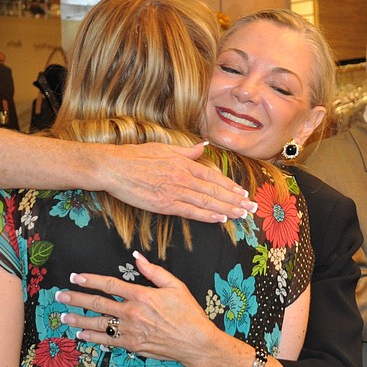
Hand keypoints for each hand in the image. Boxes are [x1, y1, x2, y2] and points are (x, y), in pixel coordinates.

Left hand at [56, 251, 217, 365]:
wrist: (195, 342)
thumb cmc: (188, 313)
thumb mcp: (175, 286)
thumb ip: (154, 271)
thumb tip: (137, 257)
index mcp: (141, 295)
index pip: (109, 285)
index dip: (90, 280)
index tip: (76, 277)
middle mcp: (132, 313)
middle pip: (97, 304)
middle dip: (76, 299)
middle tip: (60, 296)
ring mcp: (130, 331)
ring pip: (97, 324)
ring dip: (78, 320)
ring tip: (63, 317)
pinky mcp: (132, 345)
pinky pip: (107, 341)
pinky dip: (93, 338)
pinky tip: (81, 335)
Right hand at [97, 143, 257, 222]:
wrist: (114, 167)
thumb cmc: (135, 156)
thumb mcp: (163, 148)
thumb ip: (185, 151)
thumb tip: (202, 147)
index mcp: (183, 163)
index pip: (213, 176)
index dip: (230, 186)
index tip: (243, 193)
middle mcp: (183, 177)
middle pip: (214, 190)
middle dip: (236, 200)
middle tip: (252, 207)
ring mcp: (174, 191)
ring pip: (206, 202)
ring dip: (226, 209)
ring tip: (242, 214)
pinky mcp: (164, 204)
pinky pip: (190, 211)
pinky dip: (206, 215)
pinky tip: (220, 219)